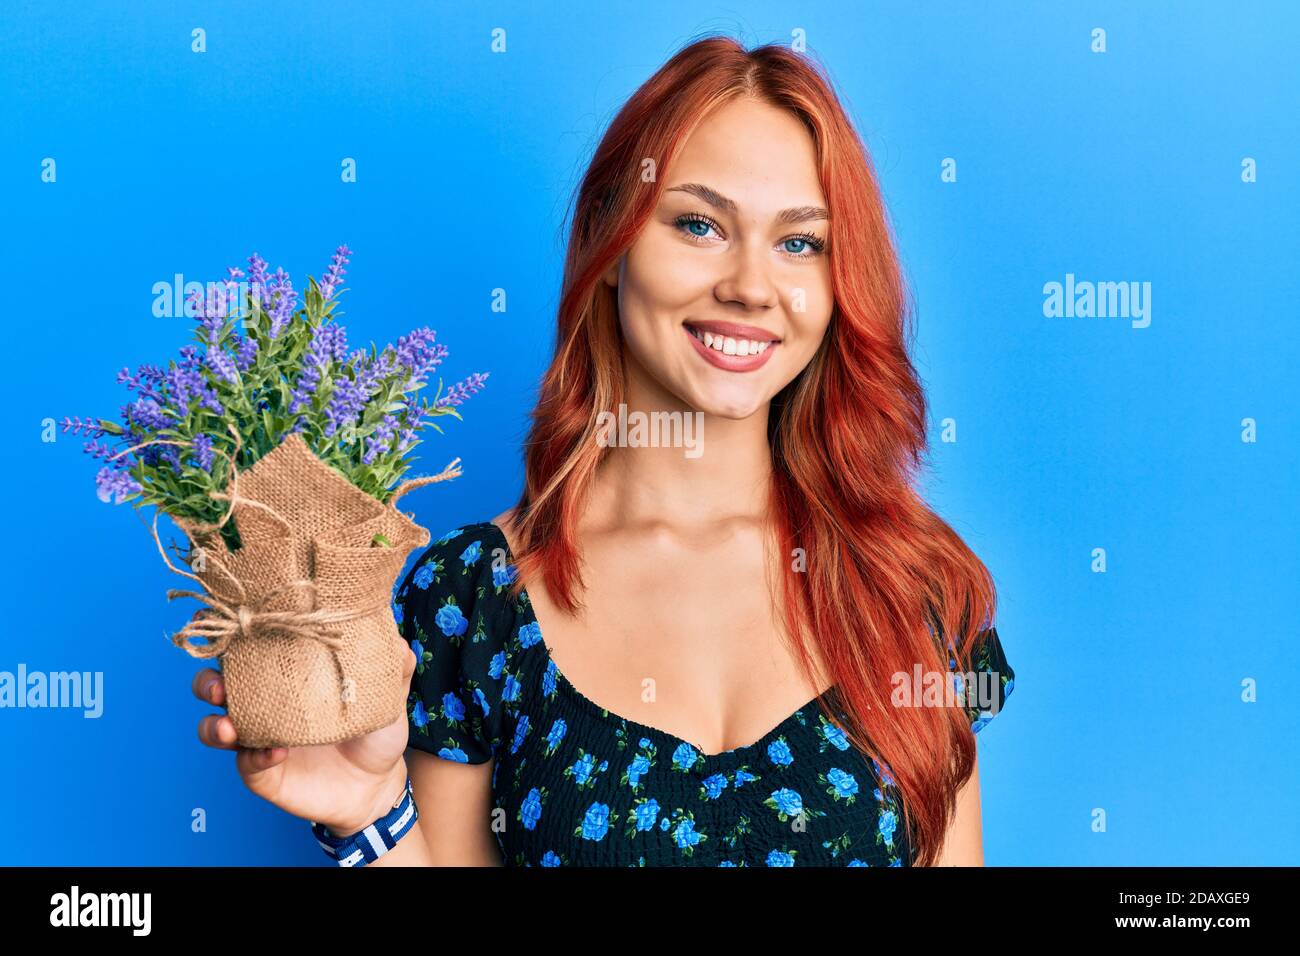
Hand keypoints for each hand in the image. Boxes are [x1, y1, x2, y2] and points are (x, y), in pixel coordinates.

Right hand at [193, 630, 415, 834]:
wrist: (378, 783)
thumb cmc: (375, 730)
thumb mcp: (388, 695)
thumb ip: (394, 667)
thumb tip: (398, 641)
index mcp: (285, 675)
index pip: (245, 650)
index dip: (226, 637)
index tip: (223, 626)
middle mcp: (263, 704)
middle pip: (214, 686)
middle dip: (207, 682)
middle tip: (219, 686)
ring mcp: (259, 738)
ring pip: (214, 728)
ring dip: (214, 725)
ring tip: (230, 727)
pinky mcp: (262, 772)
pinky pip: (246, 764)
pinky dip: (255, 757)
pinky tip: (275, 752)